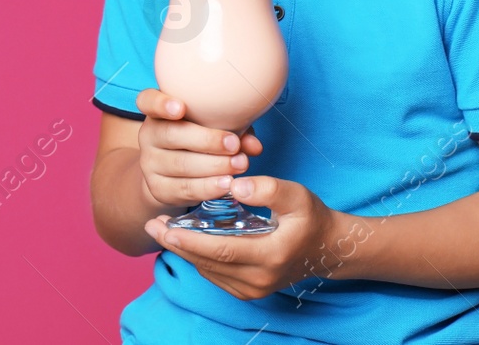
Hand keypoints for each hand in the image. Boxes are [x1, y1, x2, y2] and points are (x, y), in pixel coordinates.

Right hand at [134, 88, 263, 210]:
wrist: (172, 175)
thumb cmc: (198, 140)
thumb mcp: (212, 127)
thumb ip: (232, 129)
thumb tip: (253, 144)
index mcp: (157, 112)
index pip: (147, 101)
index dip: (161, 103)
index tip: (180, 108)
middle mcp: (148, 135)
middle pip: (171, 135)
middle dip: (207, 140)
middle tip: (234, 144)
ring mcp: (150, 163)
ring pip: (180, 164)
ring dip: (214, 165)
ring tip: (240, 164)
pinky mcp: (158, 189)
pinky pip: (184, 188)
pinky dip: (208, 187)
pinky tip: (226, 184)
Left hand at [144, 174, 342, 300]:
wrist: (326, 248)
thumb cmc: (310, 217)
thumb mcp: (296, 195)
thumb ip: (268, 188)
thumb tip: (235, 187)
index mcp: (271, 255)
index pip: (223, 250)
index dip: (192, 240)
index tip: (167, 227)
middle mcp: (260, 279)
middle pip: (209, 263)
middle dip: (177, 245)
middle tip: (153, 225)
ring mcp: (253, 289)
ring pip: (209, 270)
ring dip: (183, 251)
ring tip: (162, 229)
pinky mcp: (248, 291)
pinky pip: (215, 275)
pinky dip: (197, 258)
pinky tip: (184, 240)